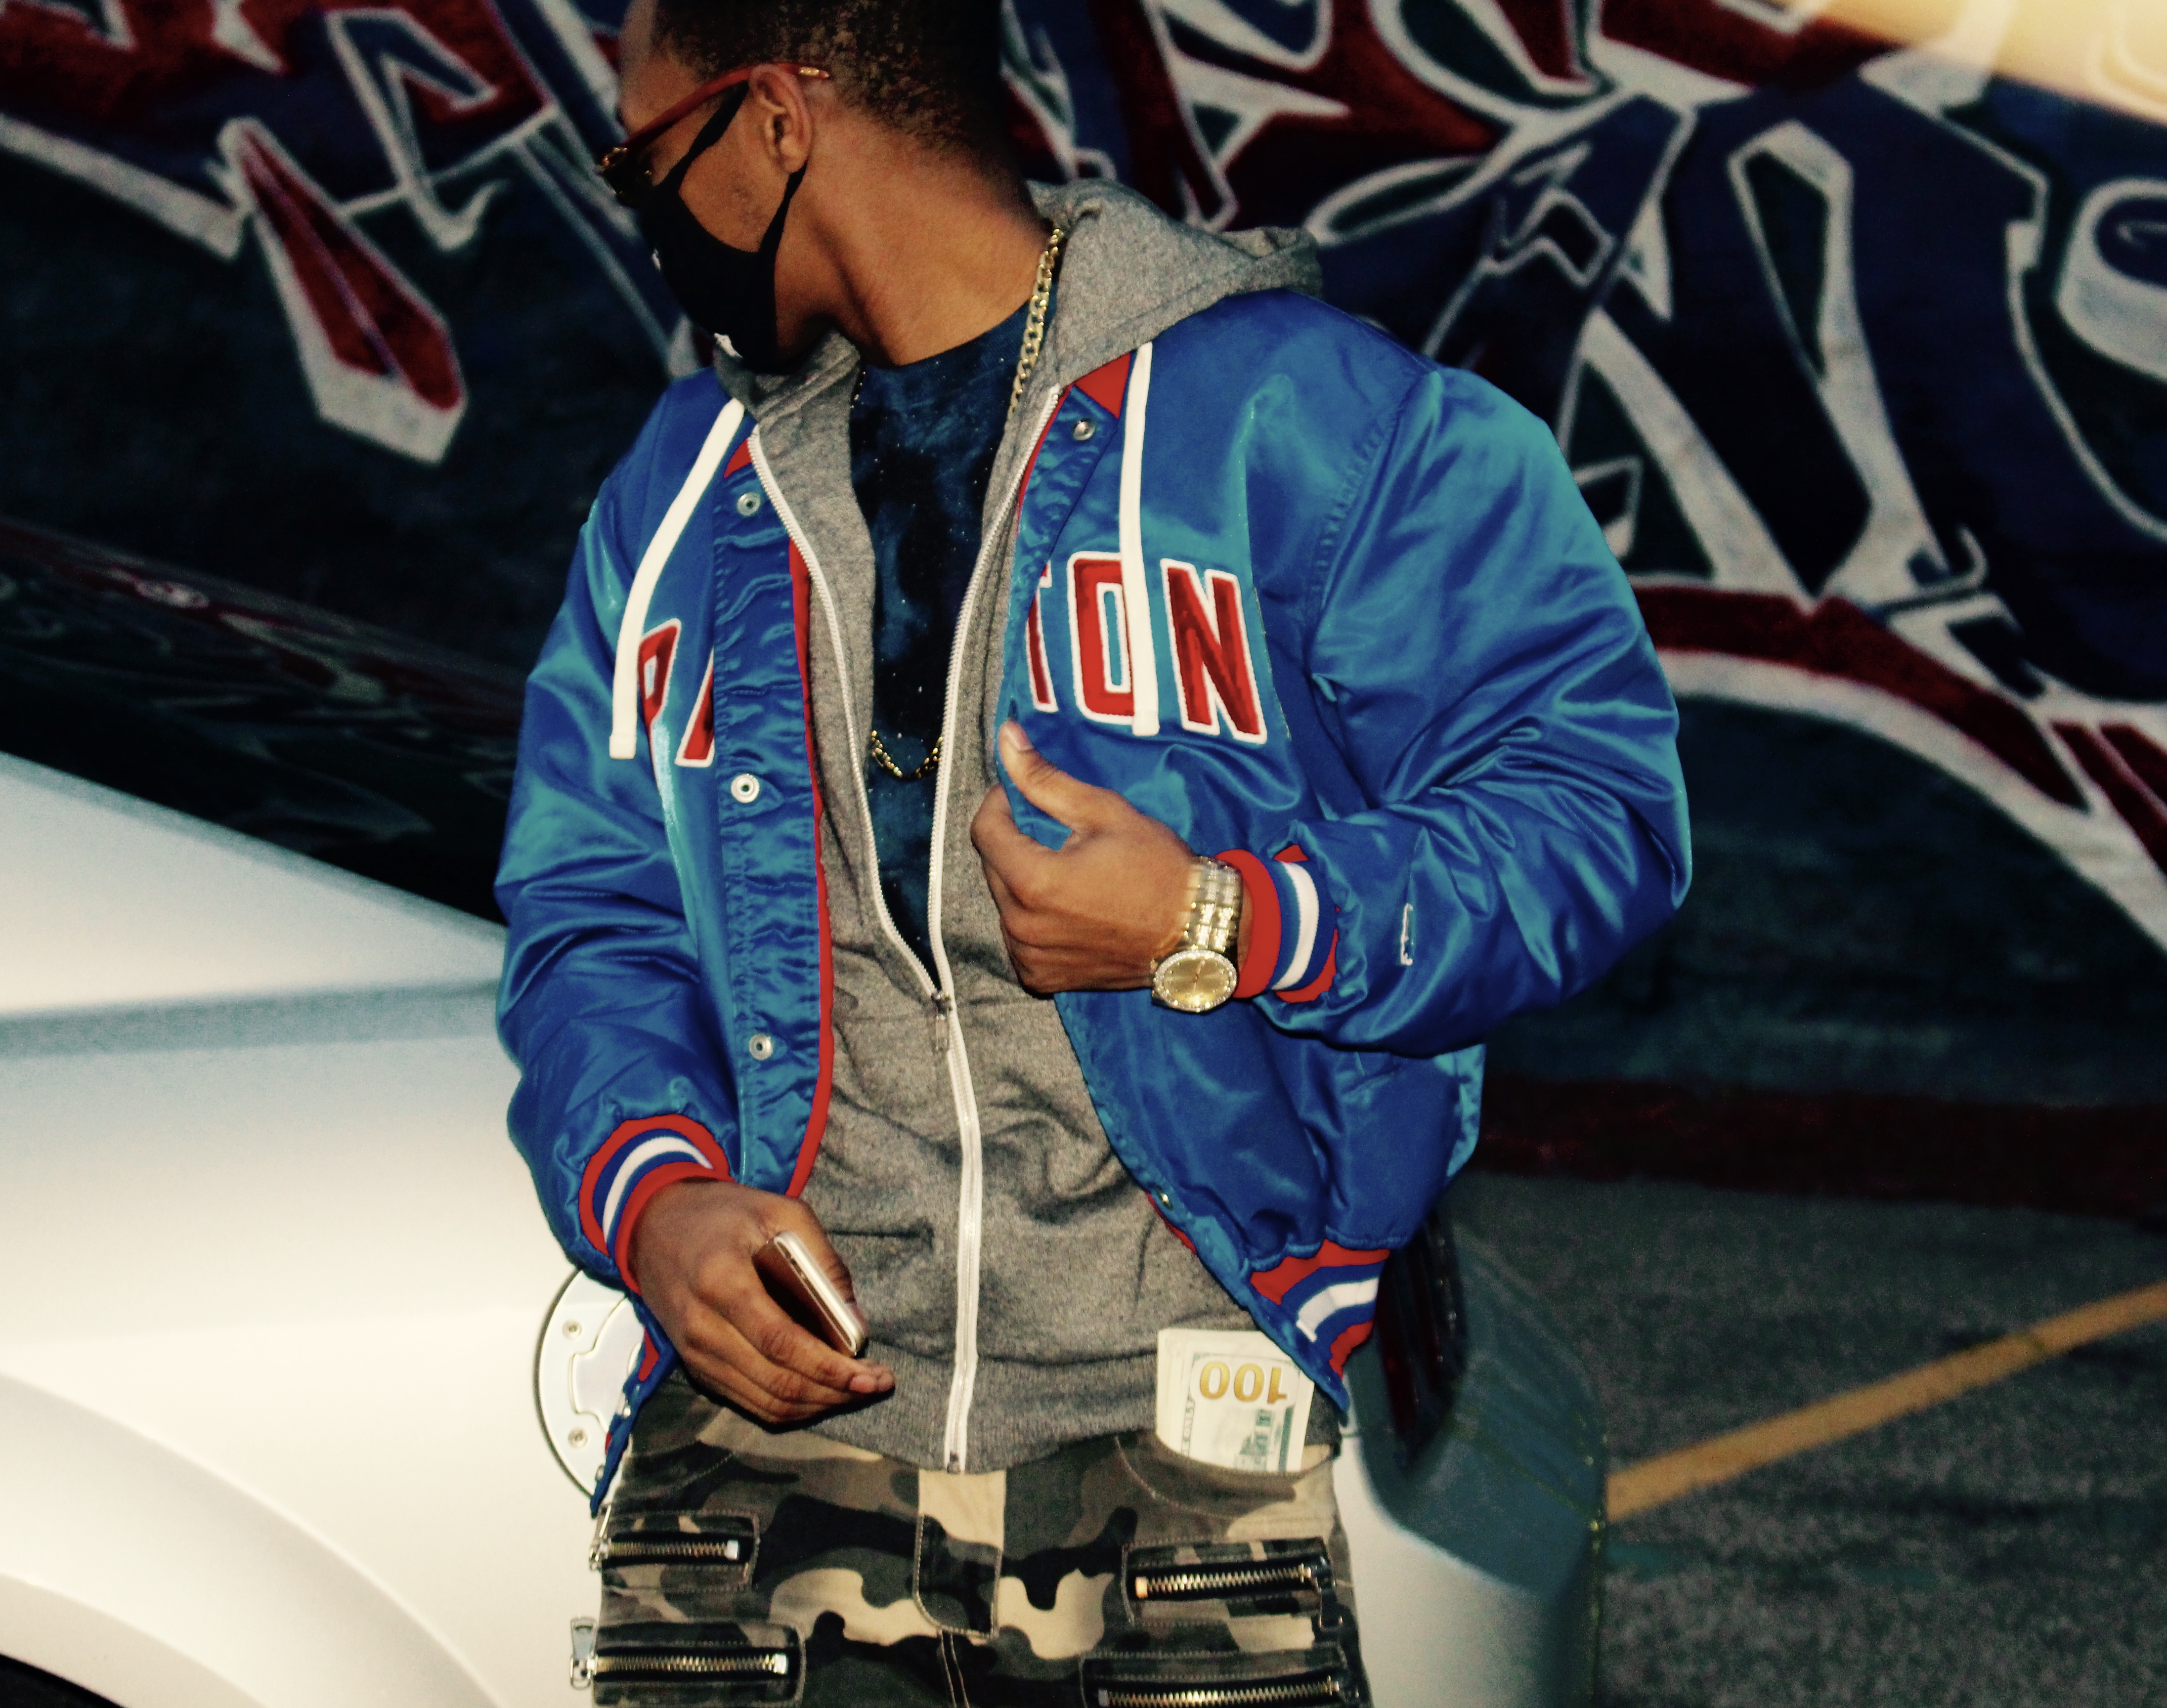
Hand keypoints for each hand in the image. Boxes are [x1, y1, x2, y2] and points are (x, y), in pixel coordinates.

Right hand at [629, 1179, 893, 1424]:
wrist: (655, 1222)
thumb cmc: (723, 1213)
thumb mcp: (780, 1212)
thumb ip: (823, 1262)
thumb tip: (856, 1323)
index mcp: (722, 1281)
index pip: (782, 1343)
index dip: (831, 1369)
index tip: (872, 1376)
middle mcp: (703, 1326)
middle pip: (776, 1382)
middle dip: (834, 1393)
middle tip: (875, 1385)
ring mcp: (694, 1352)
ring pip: (764, 1402)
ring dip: (816, 1405)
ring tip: (855, 1391)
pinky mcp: (695, 1365)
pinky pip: (747, 1402)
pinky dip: (788, 1406)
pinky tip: (819, 1392)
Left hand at [972, 721, 1235, 993]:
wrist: (1196, 933)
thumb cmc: (1158, 867)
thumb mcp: (1104, 812)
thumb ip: (1045, 779)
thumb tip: (1006, 738)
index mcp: (1033, 881)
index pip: (984, 830)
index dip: (1000, 804)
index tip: (1026, 796)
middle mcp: (1021, 926)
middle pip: (992, 867)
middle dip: (1015, 842)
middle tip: (1058, 835)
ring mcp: (1029, 956)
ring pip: (1004, 902)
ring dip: (1023, 881)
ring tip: (1068, 873)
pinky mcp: (1041, 977)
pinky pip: (1018, 937)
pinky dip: (1034, 918)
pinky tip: (1069, 908)